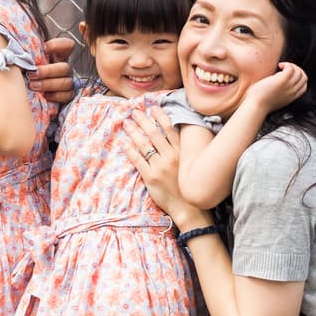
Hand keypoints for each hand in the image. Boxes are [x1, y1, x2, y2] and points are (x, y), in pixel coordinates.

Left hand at [29, 36, 75, 103]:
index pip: (67, 45)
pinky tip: (44, 95)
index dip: (58, 46)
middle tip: (31, 74)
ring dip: (48, 84)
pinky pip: (67, 96)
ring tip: (32, 86)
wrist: (27, 95)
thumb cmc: (26, 72)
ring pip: (66, 82)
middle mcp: (63, 68)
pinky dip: (55, 96)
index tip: (44, 50)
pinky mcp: (66, 96)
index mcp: (57, 56)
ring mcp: (66, 82)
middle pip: (65, 67)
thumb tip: (21, 50)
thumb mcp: (27, 62)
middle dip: (47, 71)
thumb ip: (29, 54)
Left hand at [123, 106, 213, 231]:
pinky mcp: (150, 177)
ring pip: (144, 144)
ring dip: (133, 131)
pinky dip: (129, 149)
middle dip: (143, 120)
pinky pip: (137, 159)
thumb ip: (185, 149)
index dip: (160, 116)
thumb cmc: (190, 185)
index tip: (153, 107)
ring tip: (126, 123)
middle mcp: (171, 157)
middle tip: (134, 111)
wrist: (189, 207)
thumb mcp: (192, 163)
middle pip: (154, 133)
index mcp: (182, 152)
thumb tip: (179, 134)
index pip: (170, 128)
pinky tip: (123, 142)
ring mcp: (160, 166)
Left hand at [244, 62, 306, 113]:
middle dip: (297, 70)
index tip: (290, 74)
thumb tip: (276, 82)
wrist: (256, 106)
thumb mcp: (275, 99)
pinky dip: (287, 64)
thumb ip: (280, 92)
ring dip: (292, 66)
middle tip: (286, 68)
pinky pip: (291, 69)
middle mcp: (292, 92)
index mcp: (291, 97)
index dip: (299, 78)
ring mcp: (288, 86)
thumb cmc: (259, 102)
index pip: (304, 86)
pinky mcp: (282, 81)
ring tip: (282, 66)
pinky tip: (279, 65)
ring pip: (299, 72)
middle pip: (304, 78)